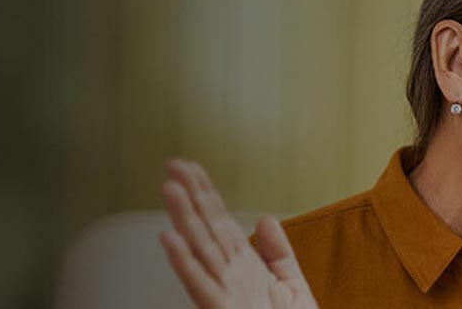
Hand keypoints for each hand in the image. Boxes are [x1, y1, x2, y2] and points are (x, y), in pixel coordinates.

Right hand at [157, 159, 316, 308]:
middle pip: (205, 229)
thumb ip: (278, 253)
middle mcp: (229, 278)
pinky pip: (200, 286)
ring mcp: (224, 295)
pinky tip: (169, 238)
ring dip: (183, 219)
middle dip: (190, 197)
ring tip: (169, 188)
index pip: (220, 222)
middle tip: (173, 165)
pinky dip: (183, 262)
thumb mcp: (293, 287)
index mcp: (244, 269)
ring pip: (199, 250)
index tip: (191, 166)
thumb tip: (264, 219)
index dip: (206, 193)